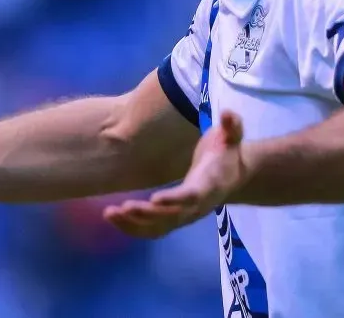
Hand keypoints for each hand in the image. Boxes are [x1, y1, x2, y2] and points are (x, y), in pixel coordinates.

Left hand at [103, 110, 246, 238]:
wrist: (233, 175)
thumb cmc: (227, 151)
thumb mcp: (232, 135)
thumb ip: (231, 125)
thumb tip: (227, 113)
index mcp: (210, 185)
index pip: (192, 196)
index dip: (175, 199)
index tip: (155, 199)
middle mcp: (197, 207)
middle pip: (171, 217)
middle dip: (148, 214)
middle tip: (125, 207)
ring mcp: (185, 216)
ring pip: (159, 227)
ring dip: (134, 224)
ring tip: (110, 213)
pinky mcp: (174, 219)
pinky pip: (152, 229)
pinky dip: (132, 227)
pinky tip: (111, 217)